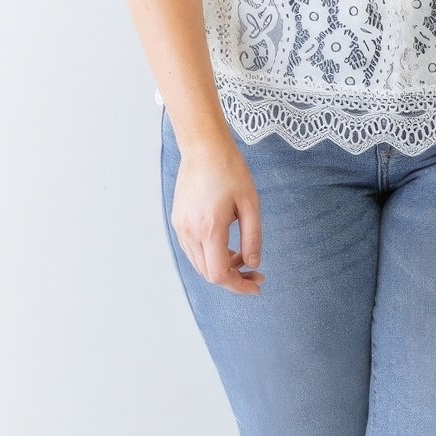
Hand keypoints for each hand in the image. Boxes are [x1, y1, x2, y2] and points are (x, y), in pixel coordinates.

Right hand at [170, 137, 265, 294]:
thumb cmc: (230, 171)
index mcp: (209, 228)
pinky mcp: (178, 221)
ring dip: (222, 268)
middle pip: (209, 274)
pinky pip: (194, 250)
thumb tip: (253, 264)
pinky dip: (211, 256)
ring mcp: (181, 227)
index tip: (257, 286)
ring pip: (200, 264)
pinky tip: (228, 247)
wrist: (203, 148)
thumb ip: (253, 237)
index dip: (238, 286)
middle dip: (234, 279)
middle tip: (257, 274)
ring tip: (244, 257)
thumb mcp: (251, 204)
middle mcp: (190, 232)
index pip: (219, 275)